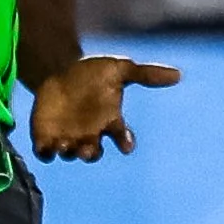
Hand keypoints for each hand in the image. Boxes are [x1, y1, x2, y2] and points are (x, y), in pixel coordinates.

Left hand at [29, 53, 181, 161]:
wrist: (58, 68)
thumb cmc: (92, 73)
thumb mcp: (119, 69)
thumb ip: (146, 74)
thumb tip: (178, 74)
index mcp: (109, 122)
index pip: (122, 138)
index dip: (125, 142)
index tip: (126, 143)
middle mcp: (90, 135)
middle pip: (93, 154)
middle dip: (91, 154)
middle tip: (89, 147)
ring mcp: (68, 138)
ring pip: (71, 155)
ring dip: (70, 153)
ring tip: (66, 144)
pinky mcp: (46, 137)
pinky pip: (46, 154)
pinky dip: (47, 153)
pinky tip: (47, 145)